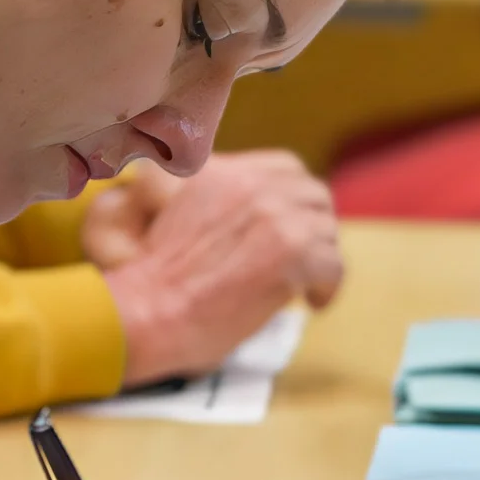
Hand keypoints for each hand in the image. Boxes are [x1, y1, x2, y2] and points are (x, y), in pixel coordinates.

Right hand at [89, 151, 343, 385]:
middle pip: (313, 194)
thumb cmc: (153, 278)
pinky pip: (333, 266)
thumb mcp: (175, 211)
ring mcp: (275, 215)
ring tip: (307, 284)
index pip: (284, 168)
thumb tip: (255, 219)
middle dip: (314, 225)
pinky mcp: (293, 252)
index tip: (290, 225)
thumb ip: (217, 201)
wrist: (146, 310)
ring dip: (321, 258)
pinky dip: (326, 288)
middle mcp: (251, 183)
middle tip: (307, 257)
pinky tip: (311, 303)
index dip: (294, 199)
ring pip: (326, 230)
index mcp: (221, 170)